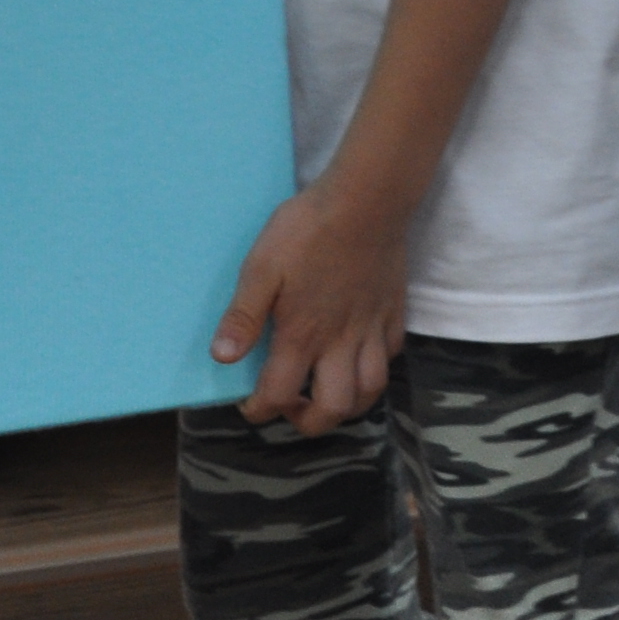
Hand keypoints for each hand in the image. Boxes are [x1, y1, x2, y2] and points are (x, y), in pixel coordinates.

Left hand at [214, 181, 409, 433]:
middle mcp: (340, 341)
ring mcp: (372, 327)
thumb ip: (243, 316)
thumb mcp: (261, 268)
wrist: (368, 199)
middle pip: (334, 408)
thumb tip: (222, 359)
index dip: (259, 410)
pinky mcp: (394, 310)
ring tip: (328, 391)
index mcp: (302, 335)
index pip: (279, 395)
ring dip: (349, 403)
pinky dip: (374, 367)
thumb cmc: (308, 230)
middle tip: (292, 404)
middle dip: (309, 420)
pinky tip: (358, 355)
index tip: (248, 403)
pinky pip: (391, 354)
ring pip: (371, 389)